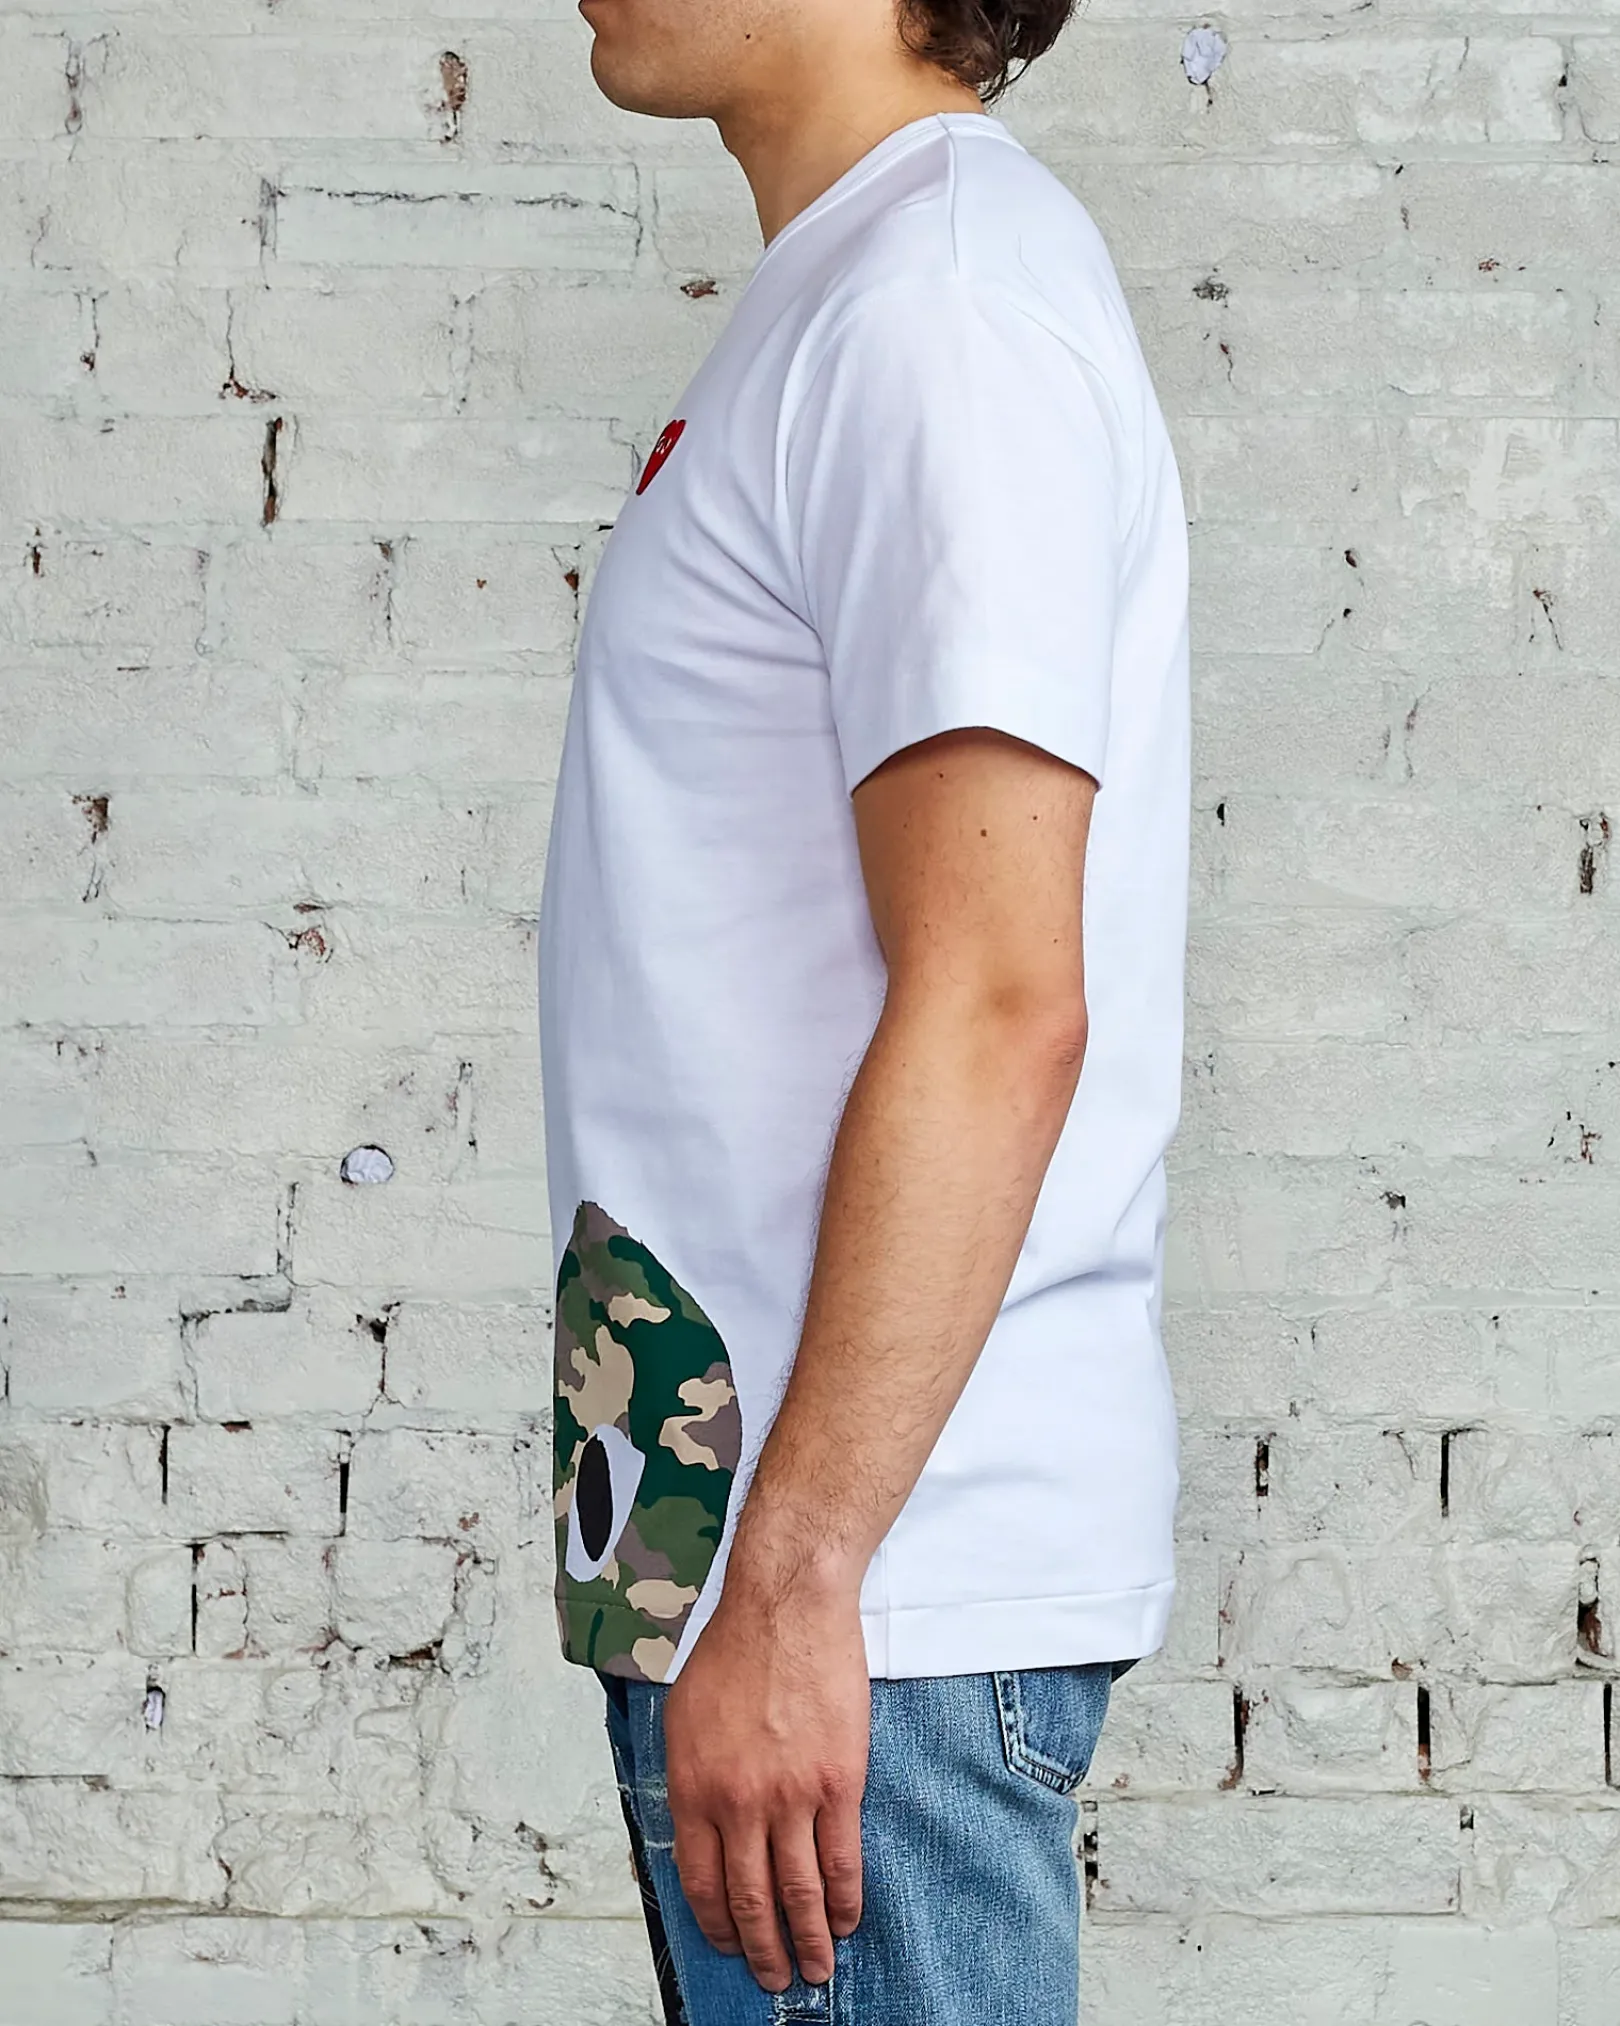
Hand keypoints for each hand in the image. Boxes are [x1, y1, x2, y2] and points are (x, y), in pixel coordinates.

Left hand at [663, 1566, 868, 1991]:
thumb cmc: (734, 1651)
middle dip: (764, 1950)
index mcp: (693, 1788)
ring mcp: (790, 1796)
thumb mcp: (684, 1718)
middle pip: (750, 1900)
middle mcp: (737, 1803)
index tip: (731, 1945)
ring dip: (809, 1939)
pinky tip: (848, 1919)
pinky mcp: (837, 1782)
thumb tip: (701, 1834)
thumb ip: (691, 1781)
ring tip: (817, 1968)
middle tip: (776, 1977)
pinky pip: (841, 1859)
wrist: (787, 1606)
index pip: (701, 1882)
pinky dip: (845, 1899)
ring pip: (798, 1891)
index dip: (717, 1924)